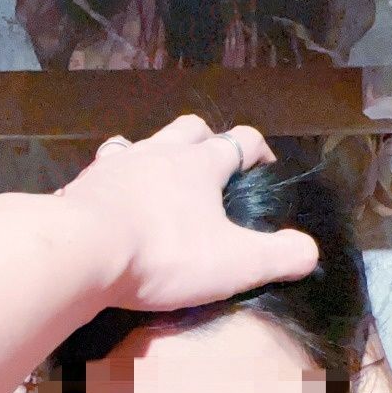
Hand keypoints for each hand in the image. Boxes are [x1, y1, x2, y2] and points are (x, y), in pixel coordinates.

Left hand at [58, 115, 318, 311]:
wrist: (81, 251)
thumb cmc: (165, 253)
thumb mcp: (238, 262)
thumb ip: (281, 256)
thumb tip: (310, 251)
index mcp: (200, 164)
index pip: (240, 141)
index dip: (258, 151)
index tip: (267, 169)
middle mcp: (157, 152)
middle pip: (187, 129)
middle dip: (206, 140)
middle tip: (212, 166)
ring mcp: (115, 167)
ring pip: (139, 144)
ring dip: (153, 155)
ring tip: (157, 178)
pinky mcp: (81, 188)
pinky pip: (101, 175)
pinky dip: (113, 184)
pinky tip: (110, 202)